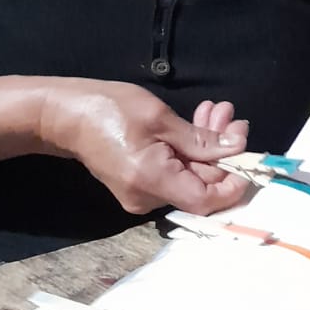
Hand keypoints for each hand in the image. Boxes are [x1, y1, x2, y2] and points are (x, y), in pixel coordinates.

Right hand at [41, 80, 248, 215]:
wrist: (63, 115)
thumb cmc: (107, 108)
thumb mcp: (159, 117)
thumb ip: (201, 139)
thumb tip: (237, 148)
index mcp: (152, 182)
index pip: (206, 201)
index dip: (233, 183)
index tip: (246, 153)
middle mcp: (147, 198)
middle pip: (200, 185)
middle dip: (220, 150)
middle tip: (230, 115)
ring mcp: (141, 195)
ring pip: (190, 176)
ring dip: (207, 145)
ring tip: (216, 111)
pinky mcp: (138, 186)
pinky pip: (174, 173)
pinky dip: (189, 150)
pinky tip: (198, 123)